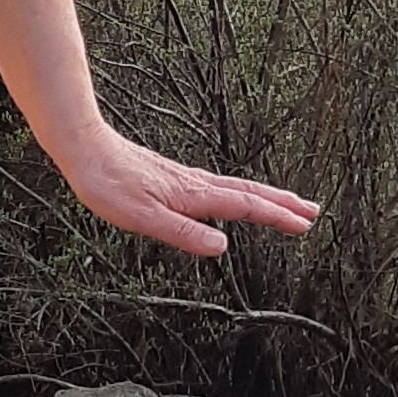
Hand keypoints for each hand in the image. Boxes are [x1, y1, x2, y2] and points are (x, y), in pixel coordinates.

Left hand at [60, 121, 318, 257]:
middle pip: (250, 193)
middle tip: (312, 212)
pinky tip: (233, 197)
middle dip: (283, 203)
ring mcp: (185, 179)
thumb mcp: (144, 218)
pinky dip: (240, 192)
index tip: (304, 225)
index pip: (246, 207)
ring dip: (265, 196)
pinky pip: (219, 185)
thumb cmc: (108, 184)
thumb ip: (184, 233)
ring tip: (286, 204)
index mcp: (194, 195)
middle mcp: (195, 184)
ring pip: (236, 187)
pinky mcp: (173, 177)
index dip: (277, 217)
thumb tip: (222, 248)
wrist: (85, 149)